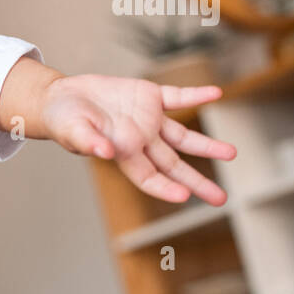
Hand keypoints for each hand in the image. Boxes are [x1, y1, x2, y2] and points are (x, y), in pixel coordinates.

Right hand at [39, 74, 235, 204]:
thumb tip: (106, 153)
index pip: (149, 176)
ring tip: (231, 153)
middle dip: (197, 182)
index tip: (183, 197)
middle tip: (220, 199)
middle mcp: (141, 141)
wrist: (62, 97)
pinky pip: (177, 97)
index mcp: (123, 154)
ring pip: (183, 136)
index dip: (166, 187)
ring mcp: (148, 120)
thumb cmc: (62, 120)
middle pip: (174, 165)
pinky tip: (214, 94)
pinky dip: (195, 95)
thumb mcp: (70, 130)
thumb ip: (88, 141)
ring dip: (207, 145)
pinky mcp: (149, 96)